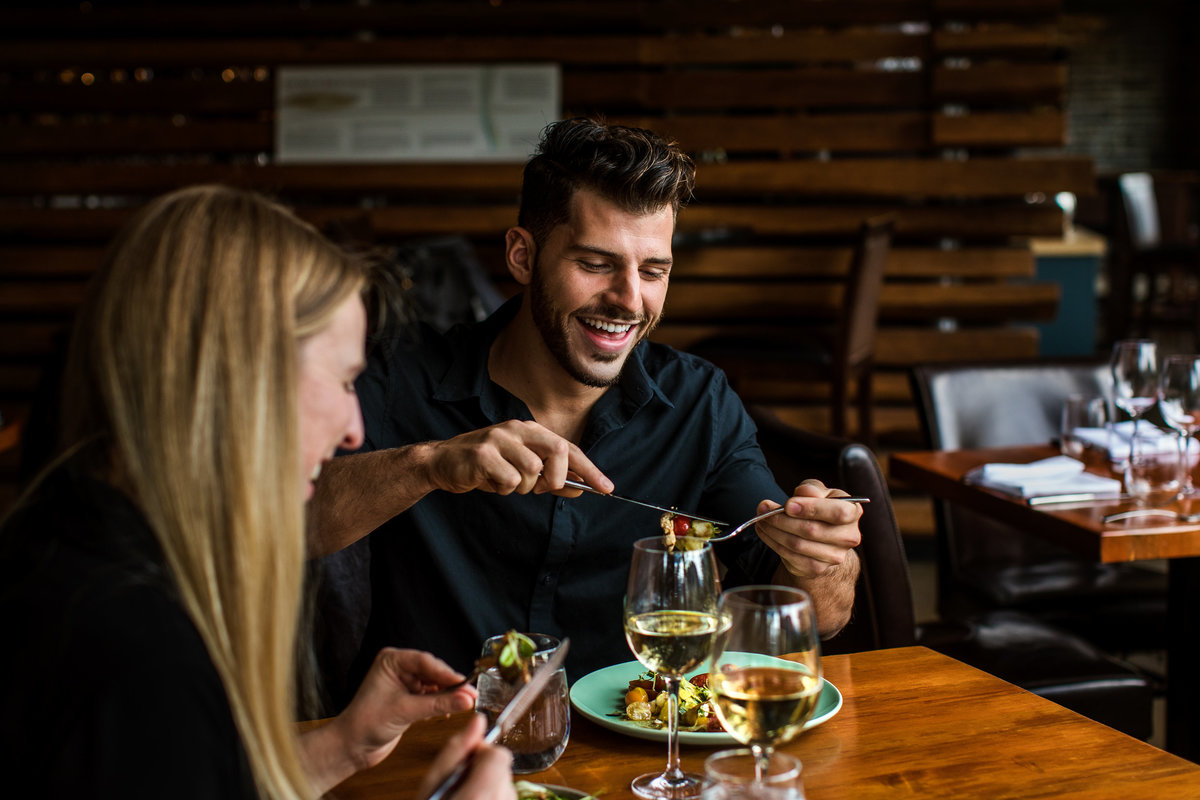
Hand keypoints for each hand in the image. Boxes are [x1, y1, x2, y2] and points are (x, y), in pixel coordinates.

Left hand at [335, 648, 478, 771]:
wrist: (352, 747)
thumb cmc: (365, 724)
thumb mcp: (405, 711)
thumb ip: (438, 704)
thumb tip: (466, 699)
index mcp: (391, 661)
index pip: (426, 662)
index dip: (447, 674)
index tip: (465, 684)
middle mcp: (398, 668)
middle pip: (433, 671)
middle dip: (450, 685)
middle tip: (470, 695)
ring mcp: (405, 684)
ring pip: (435, 684)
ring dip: (447, 695)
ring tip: (463, 703)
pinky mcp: (409, 699)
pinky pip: (432, 696)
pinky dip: (441, 703)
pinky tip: (448, 710)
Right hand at [417, 714, 515, 799]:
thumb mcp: (433, 784)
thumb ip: (456, 751)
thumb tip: (478, 721)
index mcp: (482, 793)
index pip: (499, 754)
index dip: (480, 754)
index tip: (463, 766)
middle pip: (503, 769)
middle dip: (483, 772)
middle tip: (459, 788)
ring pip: (505, 785)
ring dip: (488, 788)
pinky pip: (506, 799)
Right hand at [422, 420, 611, 496]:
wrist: (443, 463)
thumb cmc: (486, 466)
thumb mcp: (522, 469)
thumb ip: (551, 477)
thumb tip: (581, 487)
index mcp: (531, 430)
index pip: (570, 448)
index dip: (591, 469)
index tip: (607, 488)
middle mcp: (518, 430)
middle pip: (559, 451)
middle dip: (557, 477)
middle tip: (543, 488)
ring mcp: (500, 440)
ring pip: (533, 472)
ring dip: (522, 487)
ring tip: (505, 482)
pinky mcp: (483, 455)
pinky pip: (509, 481)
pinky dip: (503, 489)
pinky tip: (490, 482)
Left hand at [754, 480, 861, 580]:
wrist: (822, 535)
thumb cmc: (820, 507)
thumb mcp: (818, 491)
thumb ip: (812, 489)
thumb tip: (803, 493)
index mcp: (853, 512)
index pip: (838, 512)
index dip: (812, 508)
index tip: (788, 505)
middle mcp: (848, 537)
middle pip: (812, 530)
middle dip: (782, 519)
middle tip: (764, 508)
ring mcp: (835, 556)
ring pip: (798, 544)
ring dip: (774, 531)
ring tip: (761, 519)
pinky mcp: (818, 568)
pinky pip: (791, 557)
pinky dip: (774, 543)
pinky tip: (766, 532)